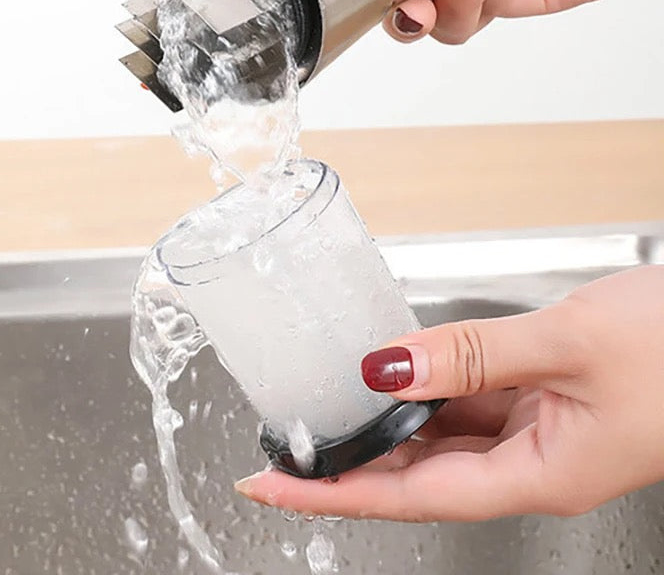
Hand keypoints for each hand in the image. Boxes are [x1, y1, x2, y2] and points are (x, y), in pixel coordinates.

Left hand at [234, 266, 663, 520]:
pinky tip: (395, 375)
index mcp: (541, 474)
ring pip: (439, 438)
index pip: (413, 497)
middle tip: (286, 453)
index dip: (339, 494)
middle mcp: (532, 463)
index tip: (277, 489)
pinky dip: (426, 391)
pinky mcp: (538, 400)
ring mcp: (535, 432)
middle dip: (349, 466)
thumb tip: (388, 365)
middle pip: (418, 475)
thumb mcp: (565, 344)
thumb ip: (470, 355)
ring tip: (327, 416)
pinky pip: (466, 403)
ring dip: (384, 427)